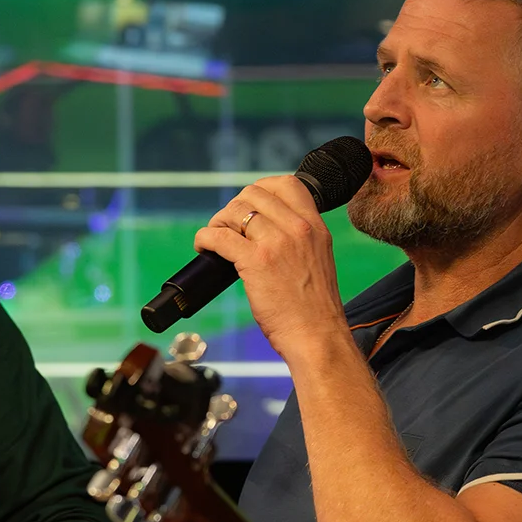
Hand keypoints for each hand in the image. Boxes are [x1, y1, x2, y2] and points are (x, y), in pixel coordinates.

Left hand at [194, 175, 349, 358]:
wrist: (318, 337)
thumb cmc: (315, 309)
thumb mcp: (318, 260)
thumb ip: (300, 240)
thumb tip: (266, 231)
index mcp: (315, 227)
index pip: (287, 184)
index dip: (261, 188)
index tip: (249, 204)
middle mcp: (298, 229)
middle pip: (254, 194)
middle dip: (234, 207)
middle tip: (227, 226)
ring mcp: (277, 243)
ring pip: (235, 211)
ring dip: (218, 222)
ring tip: (215, 238)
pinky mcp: (256, 262)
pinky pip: (220, 236)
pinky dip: (205, 238)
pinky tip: (204, 247)